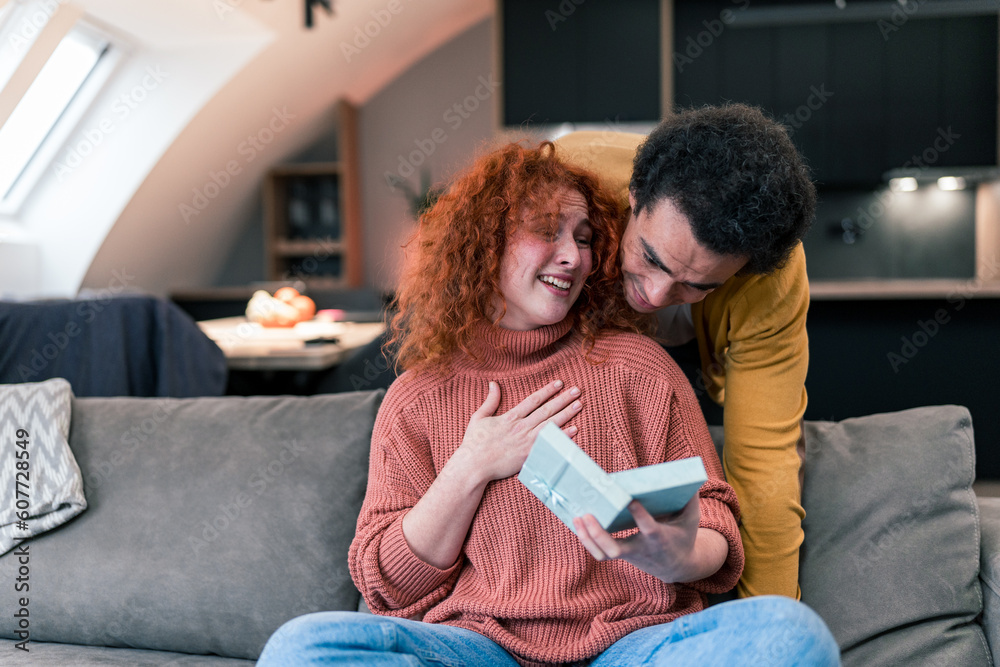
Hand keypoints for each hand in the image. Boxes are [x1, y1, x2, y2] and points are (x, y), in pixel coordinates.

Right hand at [452, 380, 582, 483]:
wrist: (474, 465)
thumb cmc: (474, 443)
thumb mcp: (478, 417)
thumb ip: (490, 401)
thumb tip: (493, 384)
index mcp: (510, 417)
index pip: (533, 400)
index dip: (547, 391)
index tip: (559, 383)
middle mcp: (521, 427)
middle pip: (547, 410)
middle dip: (563, 399)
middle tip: (577, 390)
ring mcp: (526, 441)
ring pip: (551, 424)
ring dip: (567, 413)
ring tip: (579, 404)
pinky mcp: (529, 456)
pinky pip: (549, 444)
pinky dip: (562, 437)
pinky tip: (574, 430)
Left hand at [573, 496, 725, 582]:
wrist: (677, 567)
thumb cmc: (683, 537)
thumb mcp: (691, 520)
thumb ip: (691, 500)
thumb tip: (690, 480)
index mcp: (659, 538)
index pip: (648, 528)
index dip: (639, 515)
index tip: (630, 499)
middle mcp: (640, 548)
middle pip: (615, 550)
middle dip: (598, 535)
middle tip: (586, 515)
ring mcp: (628, 554)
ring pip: (603, 554)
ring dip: (587, 538)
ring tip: (577, 517)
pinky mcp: (620, 555)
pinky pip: (599, 552)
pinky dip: (587, 539)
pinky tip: (578, 523)